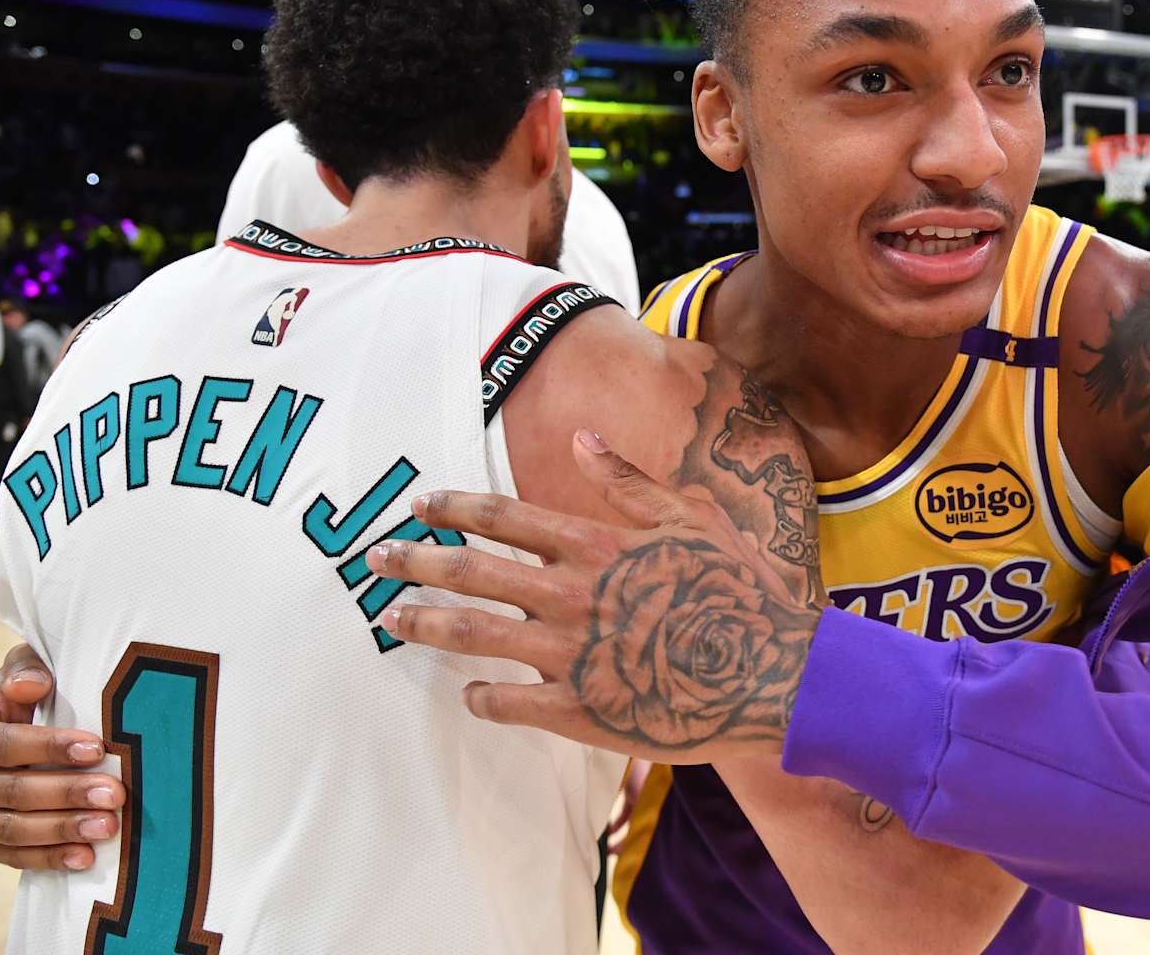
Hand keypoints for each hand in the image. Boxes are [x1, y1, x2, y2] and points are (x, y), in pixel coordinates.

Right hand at [0, 645, 124, 870]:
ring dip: (63, 829)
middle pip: (10, 792)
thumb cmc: (17, 700)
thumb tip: (33, 683)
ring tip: (108, 826)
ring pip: (12, 829)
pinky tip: (85, 857)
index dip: (48, 747)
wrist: (5, 737)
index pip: (0, 745)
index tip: (96, 748)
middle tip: (114, 794)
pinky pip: (12, 857)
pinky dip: (50, 858)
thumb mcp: (19, 674)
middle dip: (66, 793)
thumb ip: (25, 669)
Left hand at [367, 430, 823, 763]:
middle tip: (377, 557)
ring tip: (392, 618)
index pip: (504, 516)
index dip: (455, 507)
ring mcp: (569, 654)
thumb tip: (578, 440)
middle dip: (417, 561)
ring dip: (427, 624)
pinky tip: (467, 693)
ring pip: (474, 634)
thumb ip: (628, 481)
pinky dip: (480, 696)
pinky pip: (507, 702)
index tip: (421, 503)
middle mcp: (570, 593)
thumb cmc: (739, 589)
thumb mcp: (693, 517)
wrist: (772, 674)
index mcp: (595, 543)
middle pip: (472, 572)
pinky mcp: (577, 709)